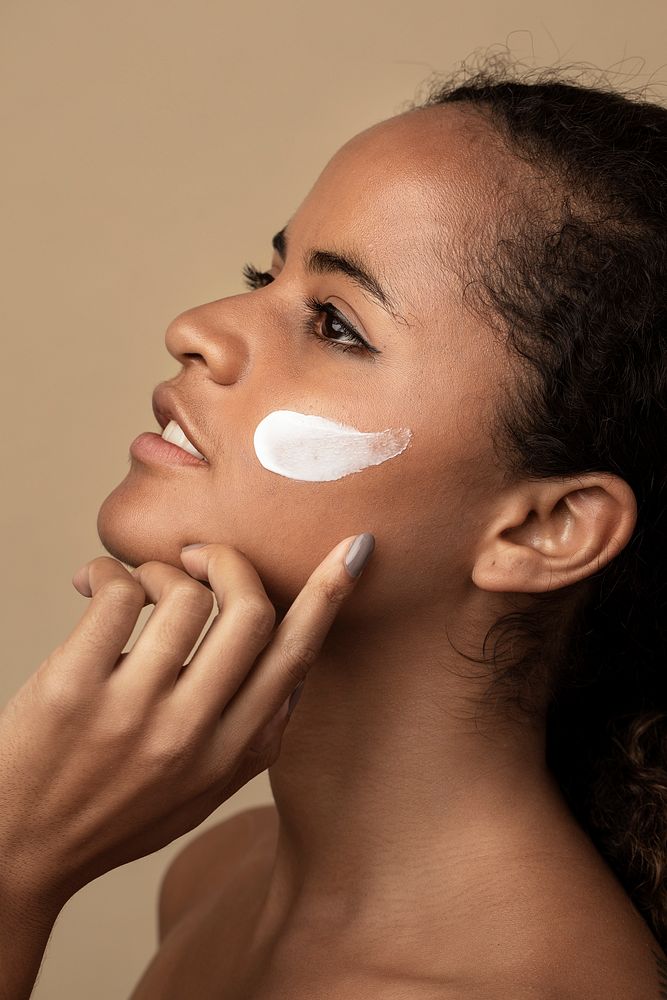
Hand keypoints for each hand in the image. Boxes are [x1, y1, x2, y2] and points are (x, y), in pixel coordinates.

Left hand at [0, 533, 373, 912]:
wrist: (15, 854)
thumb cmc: (110, 816)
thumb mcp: (199, 794)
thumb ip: (252, 740)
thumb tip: (296, 675)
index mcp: (230, 756)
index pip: (296, 659)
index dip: (330, 596)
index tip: (355, 548)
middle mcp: (192, 735)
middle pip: (251, 612)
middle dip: (230, 561)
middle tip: (198, 554)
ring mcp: (133, 713)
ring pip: (184, 595)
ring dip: (161, 569)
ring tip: (135, 584)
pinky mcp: (73, 690)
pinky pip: (118, 596)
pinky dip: (111, 572)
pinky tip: (93, 585)